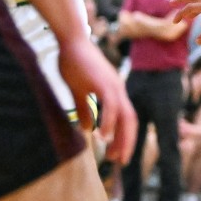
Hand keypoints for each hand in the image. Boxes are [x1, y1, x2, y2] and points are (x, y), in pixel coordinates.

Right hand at [57, 36, 136, 163]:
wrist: (70, 40)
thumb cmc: (73, 62)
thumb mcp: (78, 90)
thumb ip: (84, 108)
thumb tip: (86, 128)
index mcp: (114, 92)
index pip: (125, 119)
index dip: (124, 137)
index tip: (118, 155)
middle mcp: (118, 90)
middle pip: (130, 121)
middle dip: (128, 142)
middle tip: (122, 161)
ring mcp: (113, 85)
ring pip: (125, 116)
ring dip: (122, 137)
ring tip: (115, 155)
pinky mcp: (104, 82)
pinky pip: (111, 106)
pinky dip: (109, 122)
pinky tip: (104, 137)